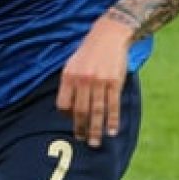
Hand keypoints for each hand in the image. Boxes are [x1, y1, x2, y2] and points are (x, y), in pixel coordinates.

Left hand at [56, 15, 132, 147]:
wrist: (108, 36)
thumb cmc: (88, 53)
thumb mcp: (72, 64)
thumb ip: (68, 86)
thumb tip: (66, 111)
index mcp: (69, 76)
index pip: (64, 104)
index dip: (67, 116)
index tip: (72, 123)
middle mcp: (83, 79)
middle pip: (80, 111)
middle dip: (81, 128)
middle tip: (83, 141)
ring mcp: (99, 81)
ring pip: (97, 111)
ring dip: (96, 129)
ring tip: (95, 142)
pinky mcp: (114, 82)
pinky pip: (113, 105)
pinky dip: (113, 120)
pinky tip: (112, 131)